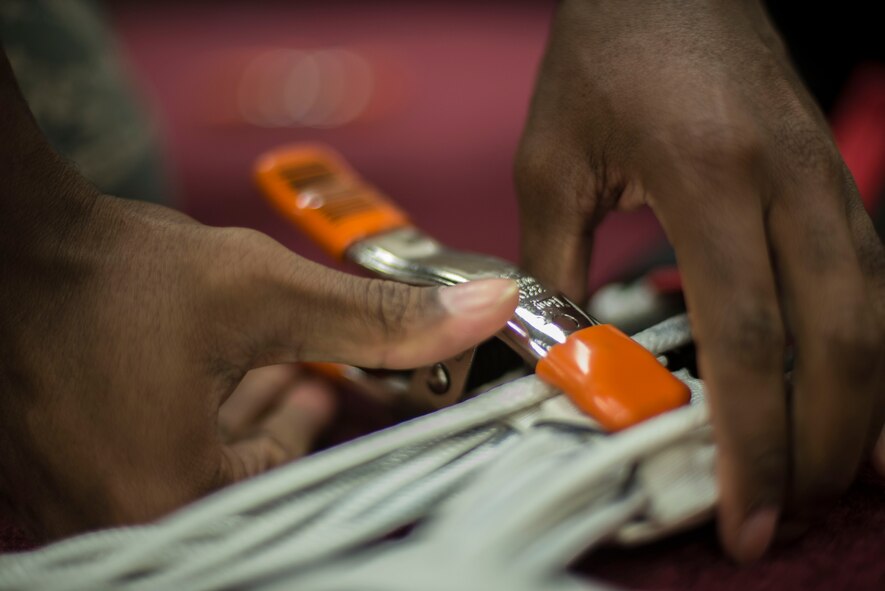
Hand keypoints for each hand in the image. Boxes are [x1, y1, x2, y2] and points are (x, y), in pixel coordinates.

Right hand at [0, 181, 516, 539]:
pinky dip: (193, 423)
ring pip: (194, 471)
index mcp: (163, 499)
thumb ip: (380, 317)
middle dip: (289, 427)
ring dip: (243, 422)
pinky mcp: (56, 468)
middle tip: (327, 378)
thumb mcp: (264, 293)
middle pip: (241, 485)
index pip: (291, 490)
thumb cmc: (112, 272)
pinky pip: (147, 460)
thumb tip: (486, 309)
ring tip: (283, 369)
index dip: (331, 437)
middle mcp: (114, 517)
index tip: (353, 393)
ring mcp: (78, 498)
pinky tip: (222, 378)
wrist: (1, 238)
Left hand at [516, 0, 884, 561]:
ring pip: (875, 315)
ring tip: (834, 480)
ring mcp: (825, 179)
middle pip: (836, 341)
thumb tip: (562, 359)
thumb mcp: (551, 164)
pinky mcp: (832, 179)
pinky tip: (866, 401)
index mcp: (710, 178)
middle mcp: (790, 183)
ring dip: (861, 410)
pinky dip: (874, 352)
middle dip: (818, 445)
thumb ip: (554, 266)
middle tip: (781, 512)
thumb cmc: (603, 59)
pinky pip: (872, 280)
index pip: (747, 334)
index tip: (738, 509)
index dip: (749, 436)